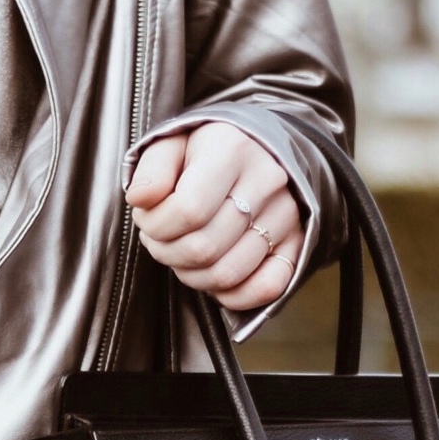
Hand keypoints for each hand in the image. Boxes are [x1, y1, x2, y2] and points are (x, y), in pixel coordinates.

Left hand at [124, 123, 305, 309]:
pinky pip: (267, 287)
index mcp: (232, 150)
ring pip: (228, 273)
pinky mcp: (297, 242)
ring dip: (192, 276)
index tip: (147, 219)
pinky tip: (213, 276)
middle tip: (160, 240)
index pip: (188, 210)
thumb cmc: (207, 151)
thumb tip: (140, 199)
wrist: (259, 149)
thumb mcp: (172, 144)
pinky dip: (233, 295)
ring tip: (182, 254)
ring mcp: (287, 214)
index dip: (155, 226)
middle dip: (167, 253)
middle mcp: (266, 181)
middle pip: (204, 248)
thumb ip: (151, 169)